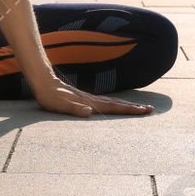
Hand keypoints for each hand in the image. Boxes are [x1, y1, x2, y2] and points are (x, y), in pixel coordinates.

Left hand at [30, 74, 153, 116]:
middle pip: (118, 104)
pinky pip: (106, 102)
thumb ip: (74, 108)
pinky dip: (116, 105)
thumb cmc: (50, 97)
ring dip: (127, 105)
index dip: (129, 110)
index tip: (143, 110)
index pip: (113, 107)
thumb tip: (89, 112)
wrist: (44, 83)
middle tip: (150, 109)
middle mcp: (92, 100)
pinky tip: (117, 106)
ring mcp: (90, 98)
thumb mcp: (60, 105)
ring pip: (113, 103)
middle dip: (134, 107)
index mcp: (90, 103)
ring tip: (140, 107)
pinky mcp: (85, 98)